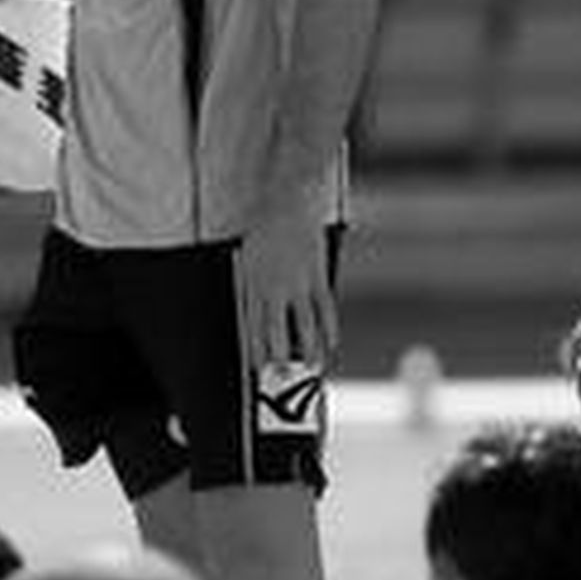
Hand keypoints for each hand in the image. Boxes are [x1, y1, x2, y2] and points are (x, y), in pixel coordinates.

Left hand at [237, 205, 335, 369]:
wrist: (286, 202)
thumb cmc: (265, 230)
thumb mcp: (250, 259)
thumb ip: (254, 288)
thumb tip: (260, 318)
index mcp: (252, 285)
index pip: (252, 326)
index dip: (255, 350)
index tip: (257, 369)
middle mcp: (272, 288)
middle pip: (274, 331)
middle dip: (278, 358)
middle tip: (282, 378)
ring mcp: (296, 283)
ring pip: (302, 325)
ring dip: (307, 350)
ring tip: (311, 368)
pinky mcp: (316, 275)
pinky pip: (323, 309)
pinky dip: (328, 329)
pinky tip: (330, 344)